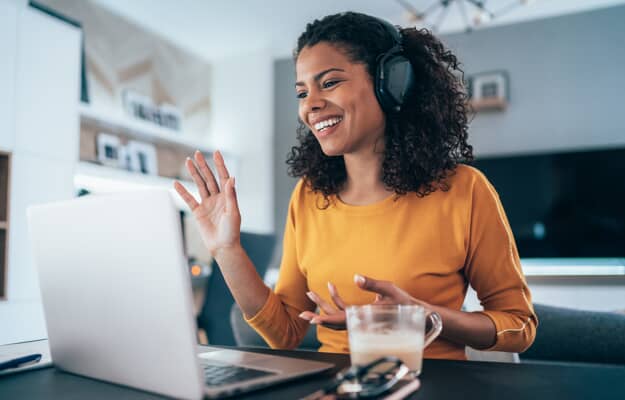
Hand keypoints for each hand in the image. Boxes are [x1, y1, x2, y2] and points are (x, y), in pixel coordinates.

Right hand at [174, 150, 240, 256]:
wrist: (223, 247)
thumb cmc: (232, 231)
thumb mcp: (233, 212)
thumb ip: (230, 195)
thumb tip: (232, 178)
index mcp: (227, 197)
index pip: (223, 177)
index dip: (220, 165)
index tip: (216, 152)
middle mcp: (217, 198)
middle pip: (209, 178)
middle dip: (203, 166)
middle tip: (197, 153)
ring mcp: (207, 204)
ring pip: (199, 185)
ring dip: (194, 174)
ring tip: (188, 161)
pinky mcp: (198, 212)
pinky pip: (189, 199)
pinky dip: (182, 191)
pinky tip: (176, 183)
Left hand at [298, 274, 430, 329]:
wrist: (415, 313)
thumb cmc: (403, 302)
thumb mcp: (389, 289)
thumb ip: (372, 283)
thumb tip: (356, 277)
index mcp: (364, 317)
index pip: (340, 321)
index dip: (325, 320)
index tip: (312, 319)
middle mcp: (359, 320)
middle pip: (334, 320)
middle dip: (318, 315)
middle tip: (302, 312)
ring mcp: (359, 318)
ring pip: (337, 315)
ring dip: (323, 305)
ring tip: (311, 293)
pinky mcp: (361, 314)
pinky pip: (344, 309)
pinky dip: (336, 299)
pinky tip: (331, 287)